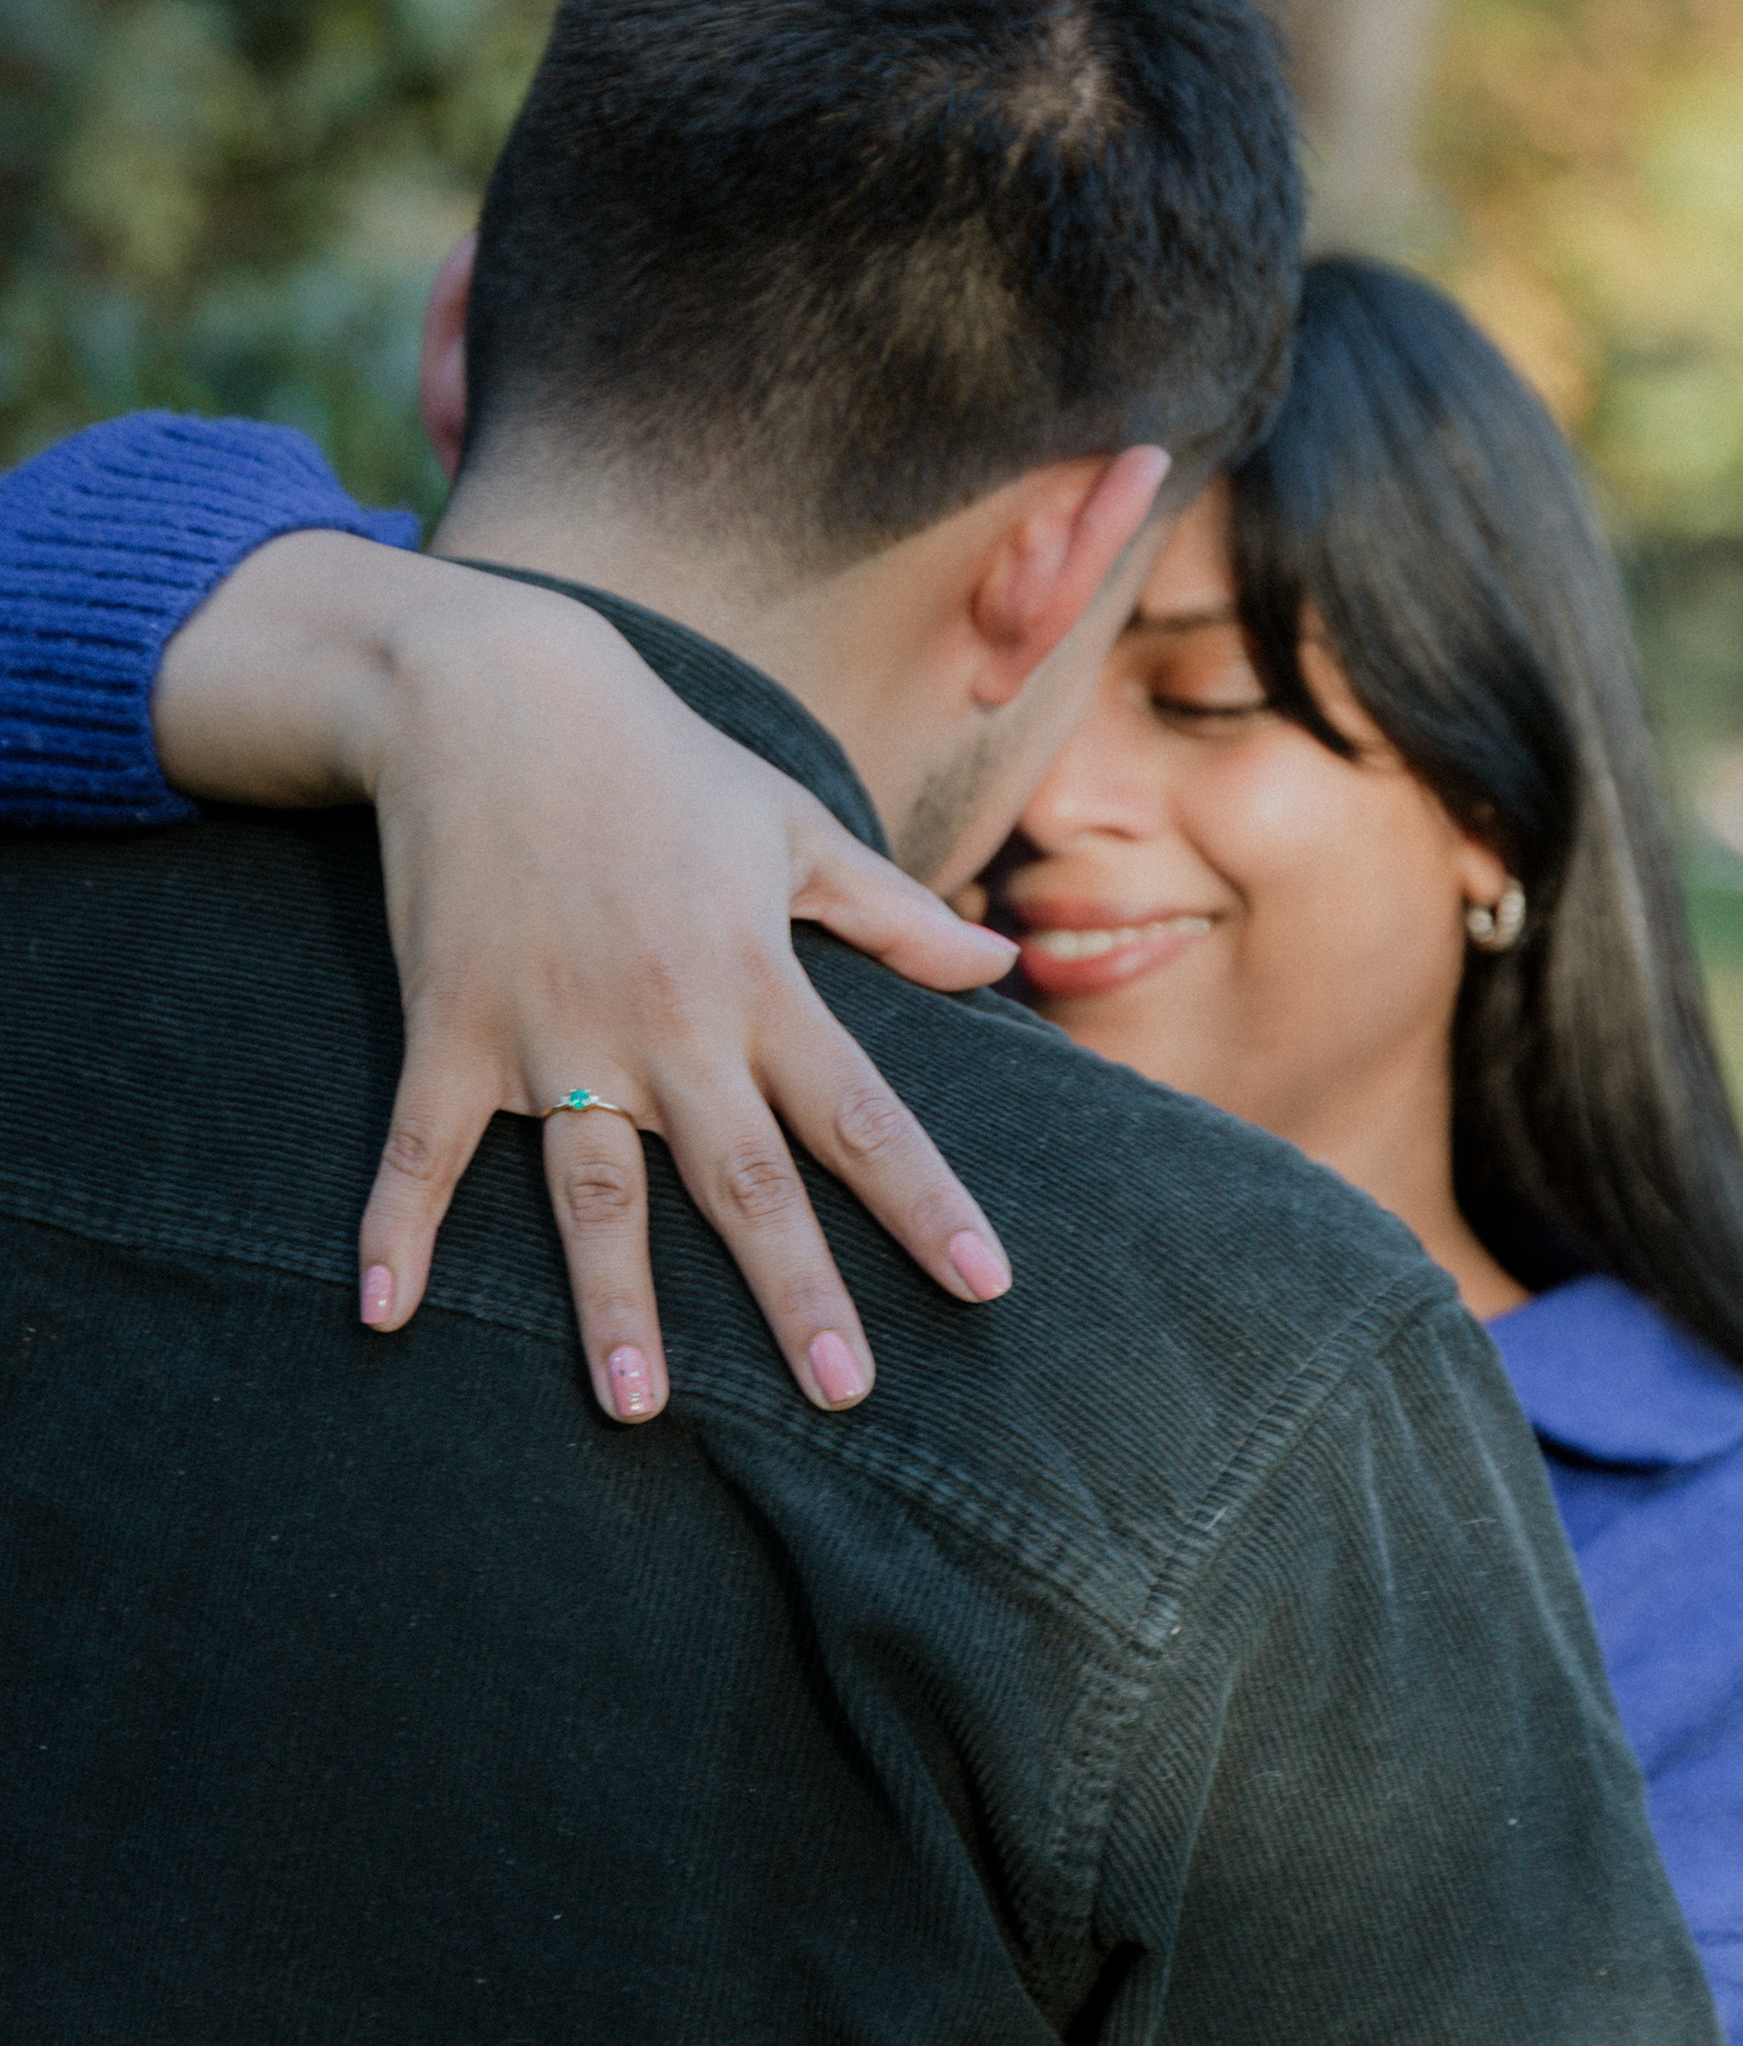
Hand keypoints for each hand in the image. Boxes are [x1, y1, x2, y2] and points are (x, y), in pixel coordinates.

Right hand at [154, 533, 1016, 1418]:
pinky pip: (424, 1146)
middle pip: (747, 1180)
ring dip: (614, 1301)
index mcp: (756, 979)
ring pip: (594, 1192)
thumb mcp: (793, 828)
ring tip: (638, 1406)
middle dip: (797, 1292)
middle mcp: (666, 1023)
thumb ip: (896, 913)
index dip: (927, 1202)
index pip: (862, 1114)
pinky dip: (397, 1228)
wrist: (496, 691)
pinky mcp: (453, 1025)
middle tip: (844, 1395)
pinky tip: (385, 1316)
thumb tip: (1001, 962)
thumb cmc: (662, 760)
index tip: (986, 1286)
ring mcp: (552, 1030)